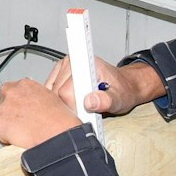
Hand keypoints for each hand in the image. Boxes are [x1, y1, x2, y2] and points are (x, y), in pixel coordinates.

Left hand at [0, 79, 81, 149]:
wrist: (58, 137)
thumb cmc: (61, 121)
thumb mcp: (53, 99)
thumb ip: (39, 96)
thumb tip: (36, 101)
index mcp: (26, 84)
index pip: (14, 90)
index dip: (19, 103)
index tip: (23, 110)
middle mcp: (12, 92)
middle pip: (5, 103)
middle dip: (12, 113)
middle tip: (25, 123)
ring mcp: (3, 108)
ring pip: (1, 118)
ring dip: (9, 126)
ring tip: (25, 133)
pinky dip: (6, 138)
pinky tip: (20, 140)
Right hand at [41, 57, 161, 116]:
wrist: (125, 86)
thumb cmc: (122, 90)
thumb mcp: (120, 99)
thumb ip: (106, 101)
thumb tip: (90, 102)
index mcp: (86, 63)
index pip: (66, 91)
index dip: (74, 107)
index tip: (85, 113)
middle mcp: (72, 62)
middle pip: (57, 93)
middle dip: (70, 107)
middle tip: (87, 111)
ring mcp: (64, 67)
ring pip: (52, 93)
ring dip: (65, 104)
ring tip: (83, 105)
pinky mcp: (59, 73)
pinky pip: (50, 91)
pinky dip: (59, 101)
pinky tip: (74, 102)